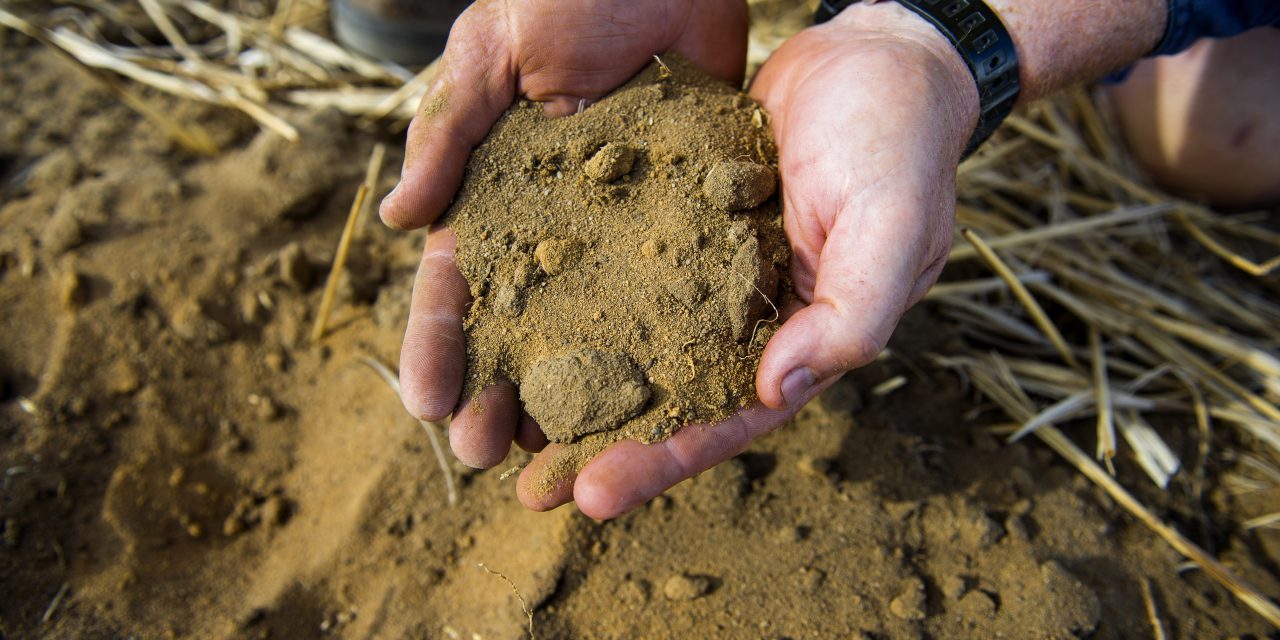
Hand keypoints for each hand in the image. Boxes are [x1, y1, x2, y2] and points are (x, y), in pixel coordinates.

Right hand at [379, 1, 748, 487]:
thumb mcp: (492, 52)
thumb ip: (449, 132)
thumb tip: (397, 221)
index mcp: (493, 188)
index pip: (455, 281)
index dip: (439, 343)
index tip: (429, 405)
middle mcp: (553, 222)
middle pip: (519, 323)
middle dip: (498, 387)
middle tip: (489, 452)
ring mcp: (619, 227)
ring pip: (590, 326)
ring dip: (572, 390)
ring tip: (561, 453)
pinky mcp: (684, 216)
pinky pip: (668, 291)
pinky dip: (655, 348)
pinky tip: (651, 400)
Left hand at [521, 1, 980, 517]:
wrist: (874, 56)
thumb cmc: (898, 141)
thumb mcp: (892, 224)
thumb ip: (851, 312)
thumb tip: (777, 390)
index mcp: (804, 339)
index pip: (729, 420)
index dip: (663, 460)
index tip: (592, 494)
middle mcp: (748, 318)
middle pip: (667, 397)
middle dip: (599, 444)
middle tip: (526, 488)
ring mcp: (706, 272)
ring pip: (632, 341)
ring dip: (574, 381)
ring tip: (501, 418)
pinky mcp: (675, 222)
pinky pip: (618, 270)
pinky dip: (573, 299)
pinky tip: (515, 317)